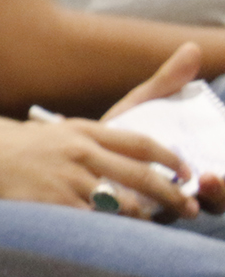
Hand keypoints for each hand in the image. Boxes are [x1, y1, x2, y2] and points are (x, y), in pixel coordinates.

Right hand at [0, 119, 196, 218]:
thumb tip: (127, 161)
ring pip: (122, 204)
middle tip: (191, 209)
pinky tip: (117, 239)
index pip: (140, 142)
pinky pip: (94, 223)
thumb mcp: (53, 134)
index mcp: (81, 130)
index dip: (171, 158)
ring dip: (143, 219)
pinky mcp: (53, 202)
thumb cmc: (13, 150)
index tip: (188, 172)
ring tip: (153, 227)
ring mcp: (66, 177)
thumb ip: (87, 143)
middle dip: (173, 195)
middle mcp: (78, 151)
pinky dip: (110, 233)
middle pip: (142, 175)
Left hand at [100, 42, 224, 212]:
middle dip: (218, 194)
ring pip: (179, 217)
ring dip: (184, 208)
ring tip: (181, 198)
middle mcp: (180, 195)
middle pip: (212, 203)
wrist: (66, 153)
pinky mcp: (127, 222)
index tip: (218, 170)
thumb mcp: (142, 106)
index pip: (221, 182)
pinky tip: (135, 208)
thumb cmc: (114, 130)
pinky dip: (142, 221)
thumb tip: (190, 48)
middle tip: (210, 179)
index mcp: (193, 170)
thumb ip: (167, 84)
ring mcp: (156, 211)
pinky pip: (140, 227)